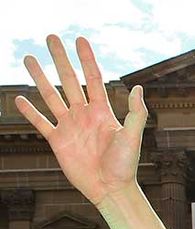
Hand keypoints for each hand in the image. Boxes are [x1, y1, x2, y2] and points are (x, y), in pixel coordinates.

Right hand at [16, 37, 145, 206]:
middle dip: (60, 59)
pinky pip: (41, 122)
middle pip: (69, 80)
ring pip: (51, 96)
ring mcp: (70, 126)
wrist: (110, 189)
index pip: (93, 78)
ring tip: (28, 59)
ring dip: (39, 77)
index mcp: (102, 111)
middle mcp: (84, 115)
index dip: (86, 59)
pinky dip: (30, 111)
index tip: (80, 40)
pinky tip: (20, 98)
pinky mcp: (58, 141)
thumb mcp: (133, 136)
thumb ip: (136, 112)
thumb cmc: (125, 165)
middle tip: (50, 38)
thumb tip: (138, 86)